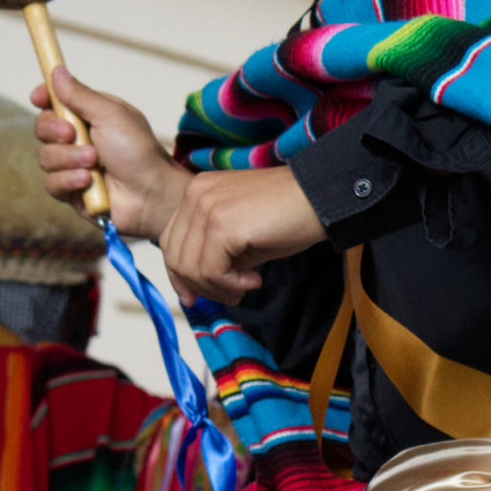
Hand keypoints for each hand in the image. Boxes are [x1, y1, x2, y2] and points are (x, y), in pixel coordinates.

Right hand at [33, 67, 188, 240]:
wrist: (150, 193)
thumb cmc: (138, 151)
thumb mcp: (110, 114)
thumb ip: (80, 95)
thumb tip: (57, 71)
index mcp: (90, 116)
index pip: (56, 102)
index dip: (44, 98)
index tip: (39, 97)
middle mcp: (78, 139)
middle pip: (42, 128)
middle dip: (54, 130)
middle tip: (72, 133)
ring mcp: (73, 166)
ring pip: (45, 157)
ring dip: (68, 158)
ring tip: (93, 162)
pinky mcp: (71, 191)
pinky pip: (52, 183)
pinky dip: (69, 180)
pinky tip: (87, 181)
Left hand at [157, 166, 325, 305]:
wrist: (319, 199)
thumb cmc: (287, 217)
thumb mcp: (240, 237)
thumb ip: (213, 255)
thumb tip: (192, 291)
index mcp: (197, 192)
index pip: (171, 241)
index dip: (179, 276)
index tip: (194, 298)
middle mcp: (196, 194)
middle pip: (176, 256)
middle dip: (201, 286)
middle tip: (232, 295)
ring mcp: (207, 207)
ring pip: (191, 267)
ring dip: (219, 288)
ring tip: (247, 286)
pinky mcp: (223, 223)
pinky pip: (212, 270)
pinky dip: (231, 284)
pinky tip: (255, 280)